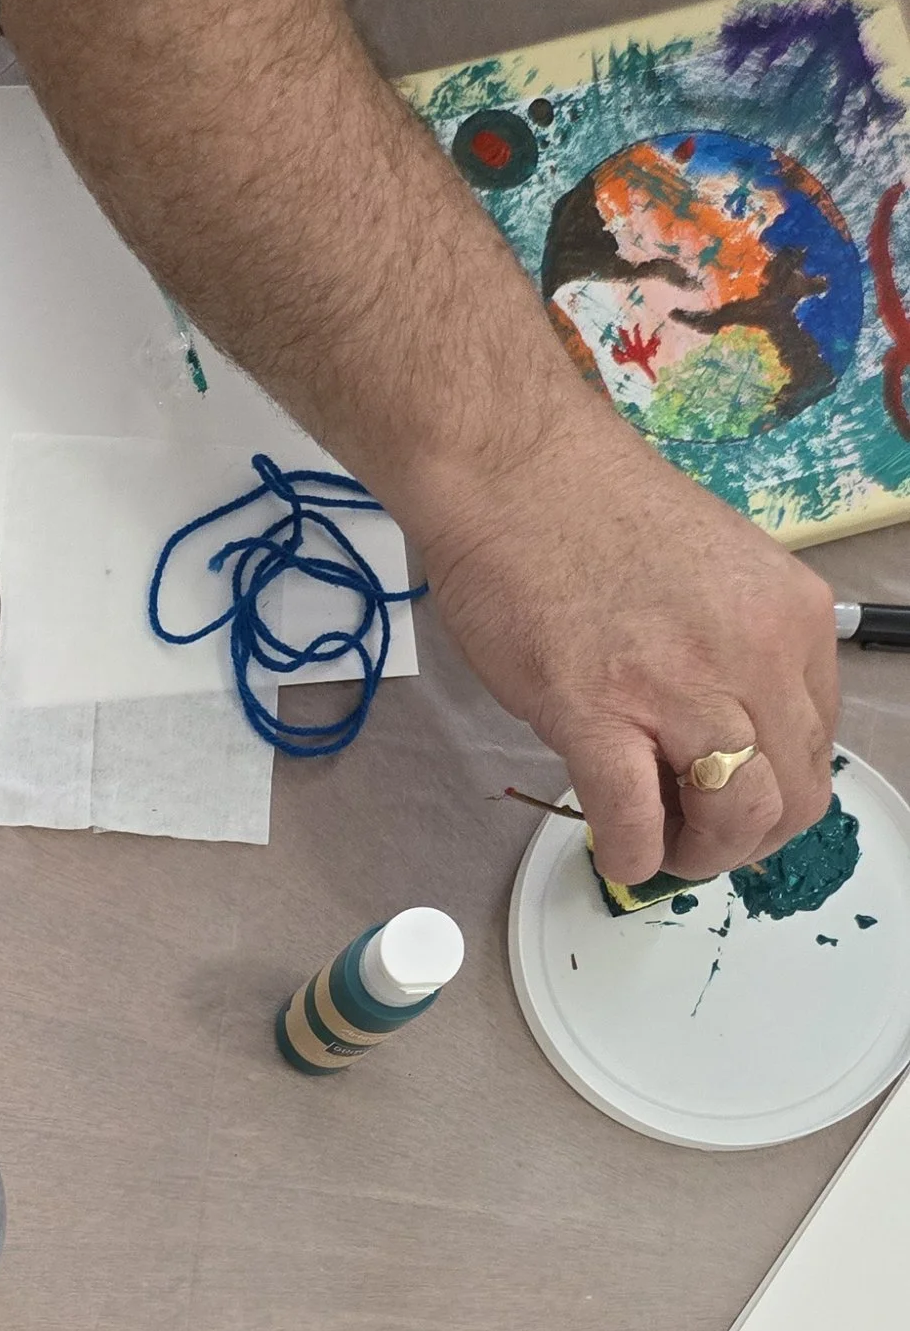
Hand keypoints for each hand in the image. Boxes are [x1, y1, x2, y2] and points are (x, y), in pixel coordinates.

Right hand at [420, 403, 838, 889]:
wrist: (514, 472)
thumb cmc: (594, 513)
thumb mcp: (716, 576)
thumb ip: (736, 650)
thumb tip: (725, 731)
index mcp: (791, 618)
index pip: (816, 745)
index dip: (770, 791)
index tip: (722, 796)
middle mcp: (754, 655)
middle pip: (790, 799)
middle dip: (742, 841)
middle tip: (693, 836)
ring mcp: (677, 688)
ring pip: (734, 821)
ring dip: (697, 857)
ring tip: (657, 844)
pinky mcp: (596, 714)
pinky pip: (635, 823)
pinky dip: (629, 857)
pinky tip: (611, 848)